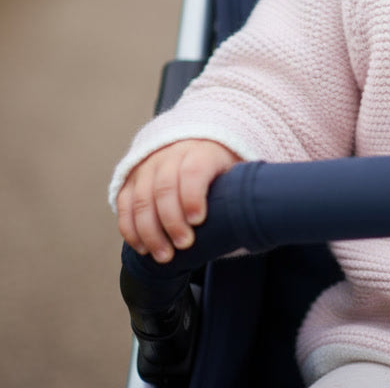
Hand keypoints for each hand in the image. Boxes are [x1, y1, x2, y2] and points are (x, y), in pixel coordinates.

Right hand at [116, 139, 239, 262]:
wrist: (200, 146)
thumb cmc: (222, 170)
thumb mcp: (236, 173)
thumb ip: (239, 193)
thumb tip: (252, 223)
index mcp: (202, 150)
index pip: (192, 171)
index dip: (192, 196)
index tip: (199, 221)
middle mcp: (171, 155)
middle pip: (164, 187)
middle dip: (171, 221)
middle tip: (183, 246)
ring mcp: (148, 166)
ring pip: (141, 199)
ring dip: (150, 232)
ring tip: (164, 256)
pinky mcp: (132, 180)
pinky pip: (125, 205)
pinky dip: (131, 229)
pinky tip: (143, 249)